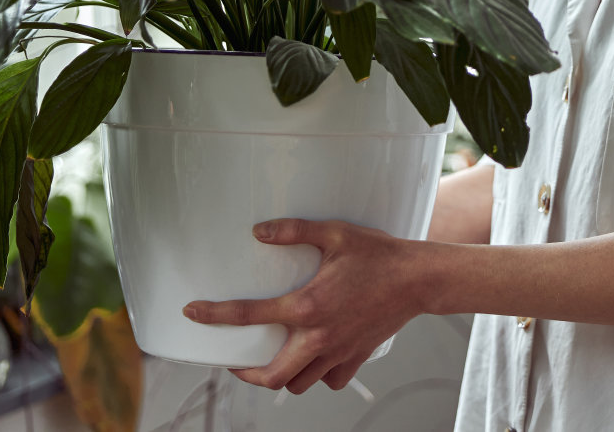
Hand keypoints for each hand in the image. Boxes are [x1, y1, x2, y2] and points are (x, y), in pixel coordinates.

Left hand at [182, 218, 426, 393]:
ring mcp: (338, 352)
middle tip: (236, 360)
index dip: (215, 315)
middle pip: (271, 375)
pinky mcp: (356, 357)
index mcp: (307, 306)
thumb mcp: (335, 233)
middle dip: (245, 373)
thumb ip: (294, 231)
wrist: (419, 279)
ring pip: (298, 383)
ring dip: (281, 374)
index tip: (194, 313)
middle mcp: (319, 337)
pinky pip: (329, 379)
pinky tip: (314, 357)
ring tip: (273, 358)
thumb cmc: (379, 255)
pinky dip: (317, 374)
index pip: (249, 316)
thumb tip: (260, 231)